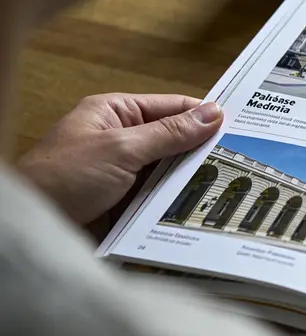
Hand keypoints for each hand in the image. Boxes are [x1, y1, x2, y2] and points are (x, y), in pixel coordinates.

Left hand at [19, 94, 222, 227]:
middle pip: (175, 141)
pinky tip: (200, 209)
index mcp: (115, 114)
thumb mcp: (122, 149)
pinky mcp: (124, 204)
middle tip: (243, 159)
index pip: (172, 108)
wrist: (32, 227)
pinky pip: (159, 200)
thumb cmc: (59, 179)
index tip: (241, 126)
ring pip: (170, 173)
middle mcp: (121, 141)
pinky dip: (176, 204)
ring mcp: (122, 174)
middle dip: (202, 152)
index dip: (205, 116)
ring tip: (230, 187)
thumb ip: (170, 133)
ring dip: (190, 181)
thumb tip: (213, 113)